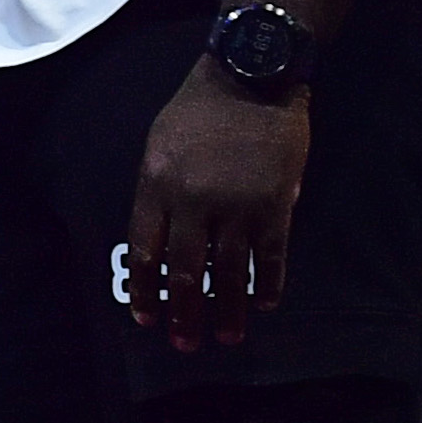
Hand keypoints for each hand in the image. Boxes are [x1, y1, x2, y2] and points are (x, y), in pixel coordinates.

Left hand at [122, 64, 308, 349]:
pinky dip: (269, 284)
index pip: (145, 251)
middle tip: (185, 345)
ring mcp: (237, 205)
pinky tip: (265, 305)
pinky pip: (271, 255)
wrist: (252, 77)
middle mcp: (193, 201)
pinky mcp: (276, 204)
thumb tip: (166, 241)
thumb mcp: (158, 146)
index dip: (145, 290)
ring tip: (226, 337)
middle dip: (183, 312)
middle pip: (185, 271)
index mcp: (155, 186)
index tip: (145, 319)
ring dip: (226, 309)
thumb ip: (159, 194)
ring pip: (229, 271)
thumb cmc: (197, 110)